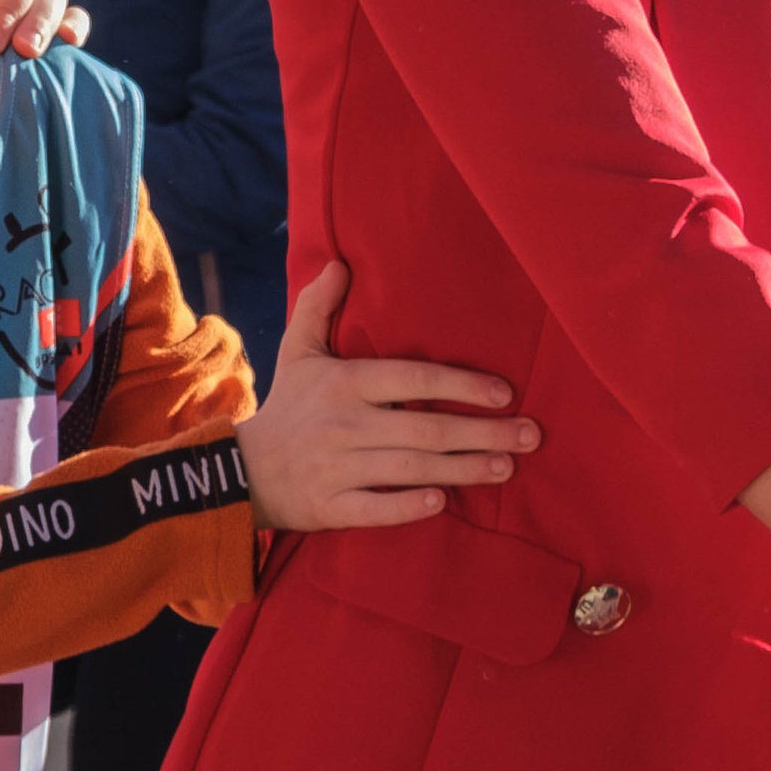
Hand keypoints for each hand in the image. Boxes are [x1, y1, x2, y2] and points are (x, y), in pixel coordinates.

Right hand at [240, 260, 542, 532]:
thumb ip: (319, 306)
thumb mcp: (296, 351)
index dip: (461, 384)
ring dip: (463, 468)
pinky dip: (407, 506)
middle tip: (530, 436)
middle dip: (482, 433)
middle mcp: (344, 423)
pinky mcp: (330, 507)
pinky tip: (442, 502)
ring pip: (410, 468)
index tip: (505, 393)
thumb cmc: (286, 407)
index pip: (413, 378)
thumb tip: (339, 262)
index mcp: (344, 383)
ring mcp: (337, 467)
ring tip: (507, 467)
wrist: (240, 472)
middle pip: (424, 427)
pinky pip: (374, 508)